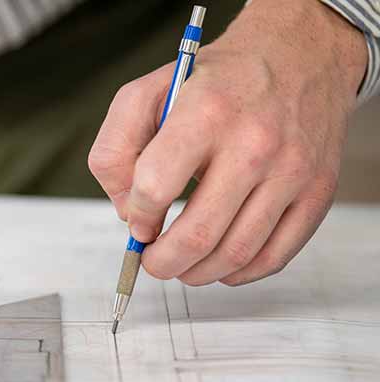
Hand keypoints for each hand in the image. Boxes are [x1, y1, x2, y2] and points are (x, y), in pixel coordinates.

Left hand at [89, 0, 366, 285]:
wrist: (300, 54)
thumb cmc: (218, 81)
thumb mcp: (148, 93)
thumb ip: (116, 149)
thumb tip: (127, 212)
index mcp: (205, 112)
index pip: (155, 185)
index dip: (138, 215)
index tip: (138, 221)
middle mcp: (254, 143)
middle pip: (197, 234)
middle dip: (162, 262)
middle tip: (152, 262)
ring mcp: (291, 171)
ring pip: (236, 253)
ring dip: (198, 273)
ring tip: (182, 266)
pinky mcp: (317, 192)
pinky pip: (275, 256)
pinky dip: (239, 273)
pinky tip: (220, 263)